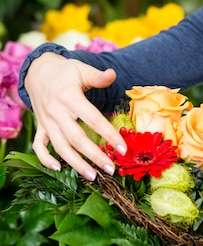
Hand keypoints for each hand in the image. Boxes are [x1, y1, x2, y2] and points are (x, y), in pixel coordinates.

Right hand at [25, 52, 126, 179]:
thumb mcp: (81, 69)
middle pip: (76, 138)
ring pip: (60, 147)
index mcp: (69, 97)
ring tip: (92, 176)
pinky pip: (39, 146)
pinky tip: (58, 169)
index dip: (109, 135)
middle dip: (94, 156)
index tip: (123, 148)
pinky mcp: (40, 127)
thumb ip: (97, 76)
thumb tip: (113, 74)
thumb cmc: (65, 72)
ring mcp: (47, 122)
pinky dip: (45, 159)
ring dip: (75, 163)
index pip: (93, 119)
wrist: (37, 72)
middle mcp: (56, 112)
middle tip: (111, 169)